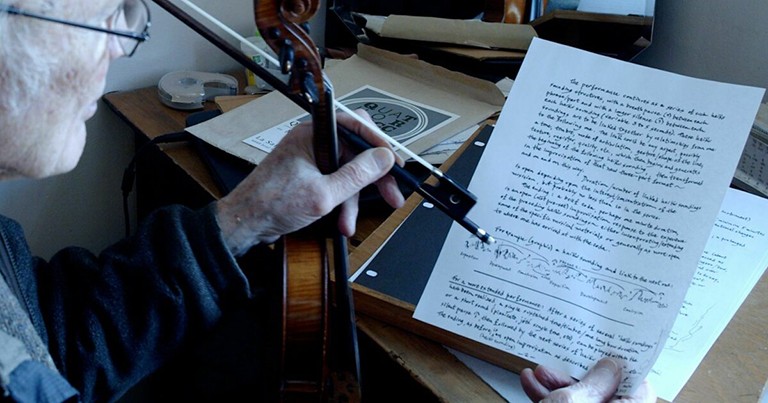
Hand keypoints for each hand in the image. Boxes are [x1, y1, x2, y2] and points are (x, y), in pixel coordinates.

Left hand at [216, 110, 404, 254]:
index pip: (356, 126)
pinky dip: (340, 203)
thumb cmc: (271, 203)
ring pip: (347, 172)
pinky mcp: (308, 176)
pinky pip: (334, 183)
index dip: (380, 145)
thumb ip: (357, 175)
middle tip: (391, 194)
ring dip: (353, 199)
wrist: (244, 224)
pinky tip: (342, 221)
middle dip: (372, 178)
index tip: (396, 164)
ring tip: (351, 222)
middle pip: (355, 152)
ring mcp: (311, 159)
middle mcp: (313, 142)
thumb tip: (383, 158)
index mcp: (314, 134)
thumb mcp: (323, 193)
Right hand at [520, 358, 655, 402]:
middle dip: (580, 376)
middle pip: (607, 396)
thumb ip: (593, 382)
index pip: (640, 389)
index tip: (607, 350)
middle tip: (565, 361)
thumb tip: (610, 367)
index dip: (623, 368)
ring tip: (538, 374)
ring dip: (559, 387)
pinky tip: (532, 387)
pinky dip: (551, 401)